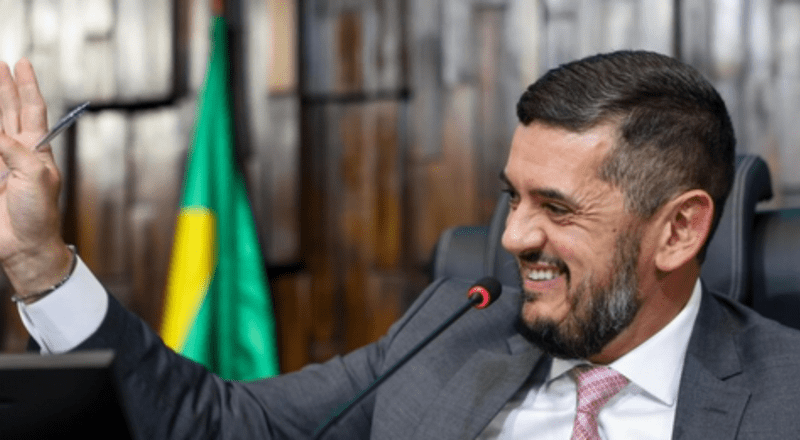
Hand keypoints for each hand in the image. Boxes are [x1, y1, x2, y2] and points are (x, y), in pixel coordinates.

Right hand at [0, 59, 70, 301]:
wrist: (24, 246)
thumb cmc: (39, 215)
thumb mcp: (36, 177)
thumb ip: (15, 150)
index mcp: (37, 149)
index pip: (32, 109)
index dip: (27, 85)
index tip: (22, 62)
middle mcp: (17, 151)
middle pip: (7, 110)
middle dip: (2, 87)